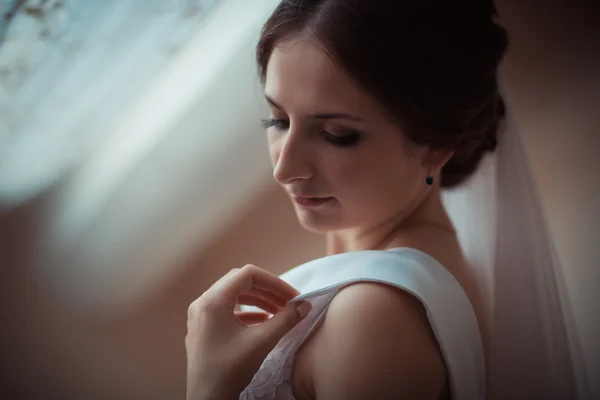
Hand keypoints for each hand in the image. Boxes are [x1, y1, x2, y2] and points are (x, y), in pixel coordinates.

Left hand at [185, 264, 311, 399]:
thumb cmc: (230, 371)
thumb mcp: (262, 342)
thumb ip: (286, 320)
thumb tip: (305, 304)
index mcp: (212, 301)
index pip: (248, 275)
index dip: (274, 282)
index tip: (292, 297)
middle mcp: (202, 303)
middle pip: (239, 282)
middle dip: (267, 290)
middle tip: (288, 302)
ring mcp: (200, 316)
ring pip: (233, 295)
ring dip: (258, 300)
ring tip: (279, 312)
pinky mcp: (202, 328)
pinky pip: (226, 309)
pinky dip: (247, 312)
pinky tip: (264, 322)